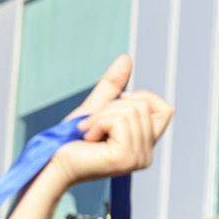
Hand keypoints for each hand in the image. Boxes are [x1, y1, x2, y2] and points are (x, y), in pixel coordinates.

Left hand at [48, 56, 174, 185]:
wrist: (53, 160)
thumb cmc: (71, 139)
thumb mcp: (97, 107)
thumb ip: (114, 86)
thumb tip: (127, 58)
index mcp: (145, 145)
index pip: (166, 110)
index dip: (143, 98)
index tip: (115, 105)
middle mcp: (146, 155)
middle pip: (143, 106)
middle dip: (111, 107)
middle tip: (91, 125)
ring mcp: (138, 159)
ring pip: (131, 111)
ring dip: (102, 115)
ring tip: (88, 132)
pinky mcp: (125, 158)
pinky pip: (119, 120)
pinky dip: (98, 121)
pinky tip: (88, 138)